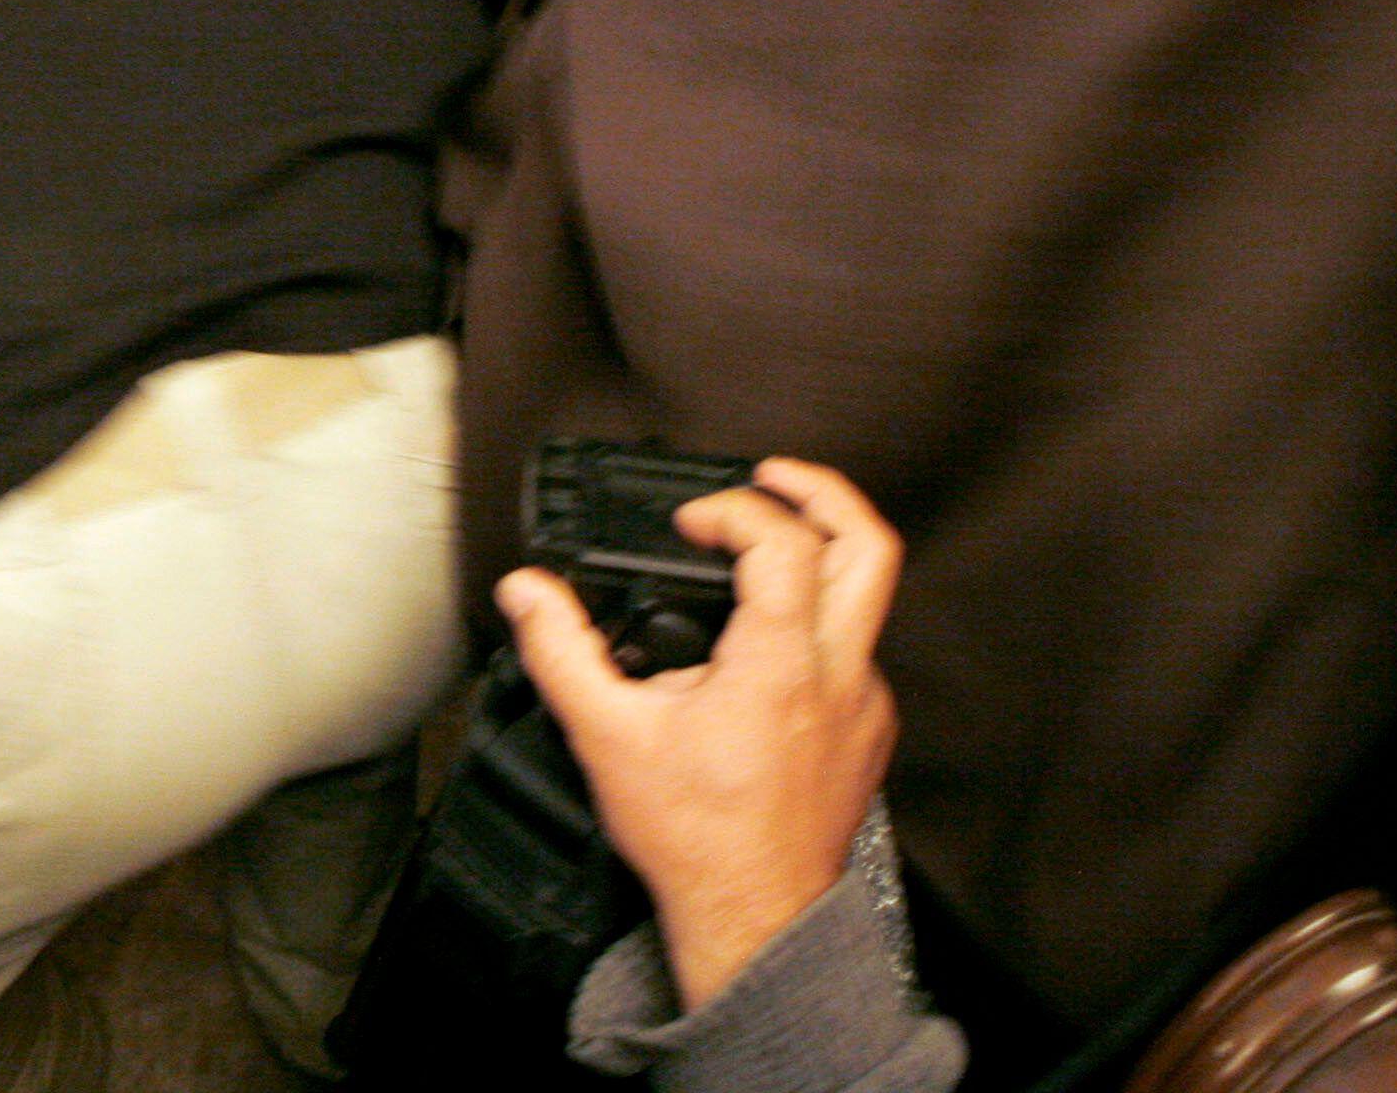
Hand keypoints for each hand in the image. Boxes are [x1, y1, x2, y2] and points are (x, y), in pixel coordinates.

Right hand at [502, 456, 903, 1009]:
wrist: (756, 919)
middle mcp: (837, 674)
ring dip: (820, 560)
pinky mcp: (868, 734)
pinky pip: (857, 654)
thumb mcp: (607, 736)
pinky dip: (818, 626)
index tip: (693, 523)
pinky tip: (768, 647)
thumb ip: (561, 650)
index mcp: (780, 662)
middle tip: (773, 478)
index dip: (734, 510)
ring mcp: (863, 704)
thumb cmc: (696, 839)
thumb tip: (527, 593)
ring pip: (868, 601)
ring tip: (765, 552)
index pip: (783, 540)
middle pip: (868, 546)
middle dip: (822, 493)